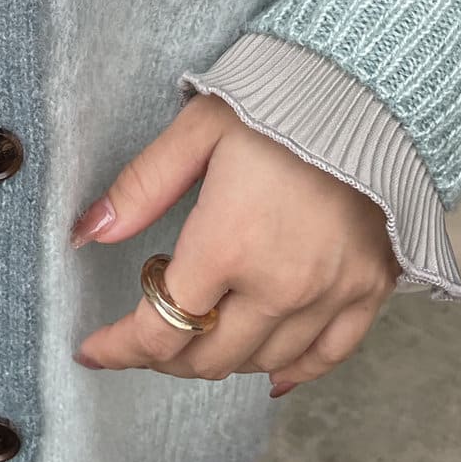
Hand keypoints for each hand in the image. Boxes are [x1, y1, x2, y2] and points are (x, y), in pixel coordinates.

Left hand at [70, 93, 401, 393]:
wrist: (371, 90)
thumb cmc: (278, 101)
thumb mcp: (197, 129)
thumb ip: (142, 186)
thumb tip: (88, 234)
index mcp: (228, 245)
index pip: (160, 327)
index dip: (120, 348)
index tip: (93, 349)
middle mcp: (279, 284)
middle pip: (208, 356)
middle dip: (165, 355)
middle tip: (144, 337)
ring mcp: (329, 293)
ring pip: (262, 361)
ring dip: (220, 357)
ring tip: (197, 334)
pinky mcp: (370, 288)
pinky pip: (328, 356)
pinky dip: (293, 370)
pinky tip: (269, 371)